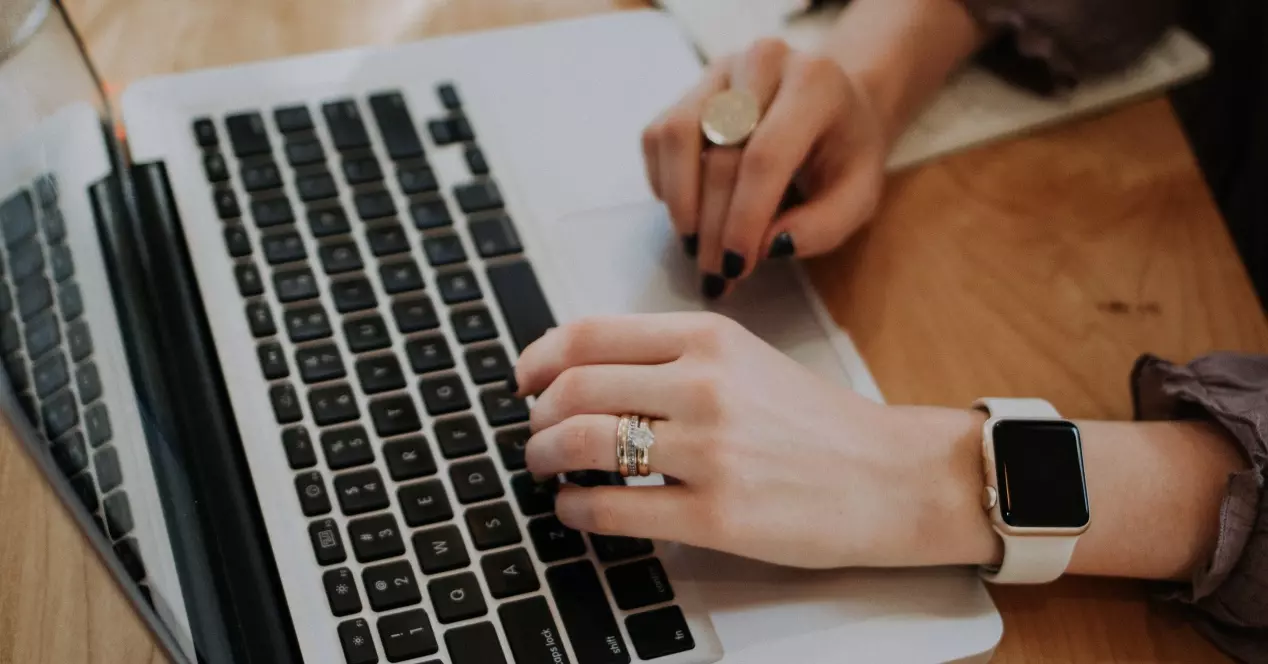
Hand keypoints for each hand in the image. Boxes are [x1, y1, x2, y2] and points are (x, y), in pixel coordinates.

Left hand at [514, 313, 994, 568]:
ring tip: (546, 469)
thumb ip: (671, 357)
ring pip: (582, 444)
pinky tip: (574, 510)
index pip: (589, 334)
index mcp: (708, 338)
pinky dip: (574, 510)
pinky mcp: (717, 516)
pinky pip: (612, 509)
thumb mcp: (746, 360)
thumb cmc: (816, 422)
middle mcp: (704, 386)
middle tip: (533, 434)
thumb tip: (583, 371)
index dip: (538, 357)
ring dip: (544, 458)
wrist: (891, 477)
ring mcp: (710, 451)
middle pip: (574, 388)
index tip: (523, 379)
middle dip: (536, 416)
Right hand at [641, 39, 886, 298]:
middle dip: (713, 225)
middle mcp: (762, 62)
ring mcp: (719, 71)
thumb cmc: (844, 154)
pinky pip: (658, 137)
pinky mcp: (689, 88)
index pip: (765, 155)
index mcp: (814, 83)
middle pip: (719, 152)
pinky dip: (665, 182)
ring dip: (680, 203)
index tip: (736, 266)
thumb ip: (822, 226)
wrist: (833, 103)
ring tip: (695, 246)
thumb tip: (767, 247)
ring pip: (677, 137)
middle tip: (715, 274)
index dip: (744, 217)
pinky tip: (689, 211)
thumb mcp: (858, 196)